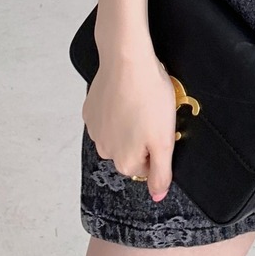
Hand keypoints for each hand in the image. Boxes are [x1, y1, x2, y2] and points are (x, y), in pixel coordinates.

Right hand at [83, 45, 180, 201]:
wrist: (127, 59)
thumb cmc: (149, 96)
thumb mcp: (164, 140)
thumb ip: (161, 173)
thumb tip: (157, 195)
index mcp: (124, 161)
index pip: (148, 168)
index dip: (159, 147)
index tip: (161, 128)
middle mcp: (105, 150)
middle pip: (132, 152)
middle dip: (143, 136)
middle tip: (153, 114)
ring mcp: (94, 129)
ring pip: (119, 134)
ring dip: (129, 123)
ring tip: (140, 101)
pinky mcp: (90, 109)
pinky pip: (107, 117)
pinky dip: (117, 109)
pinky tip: (125, 95)